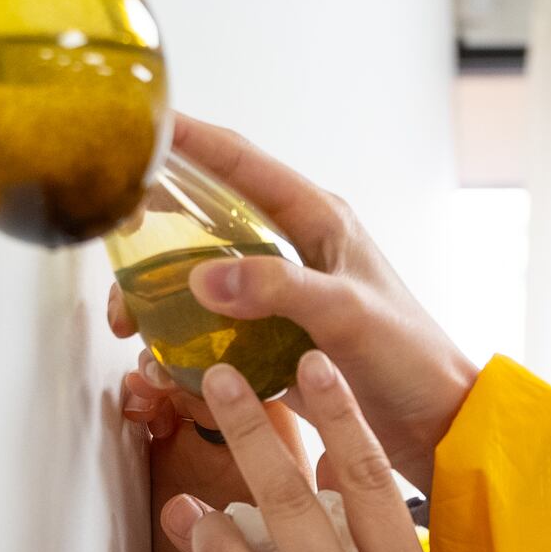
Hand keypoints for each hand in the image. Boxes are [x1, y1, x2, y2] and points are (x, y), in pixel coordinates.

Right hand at [103, 119, 483, 473]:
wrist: (437, 426)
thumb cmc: (411, 359)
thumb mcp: (347, 314)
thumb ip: (279, 289)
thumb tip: (202, 278)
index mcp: (318, 221)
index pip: (241, 163)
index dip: (189, 139)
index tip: (139, 125)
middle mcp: (295, 250)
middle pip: (206, 222)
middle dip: (153, 234)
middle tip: (113, 252)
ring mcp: (282, 298)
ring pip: (202, 282)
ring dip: (161, 300)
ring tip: (130, 326)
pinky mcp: (275, 343)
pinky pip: (214, 333)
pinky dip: (183, 346)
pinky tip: (163, 367)